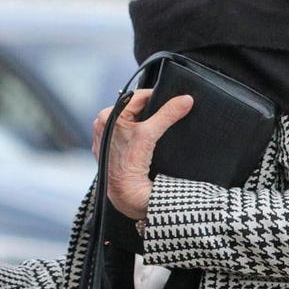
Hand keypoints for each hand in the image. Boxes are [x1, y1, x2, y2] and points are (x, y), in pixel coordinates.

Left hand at [94, 90, 193, 219]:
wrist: (124, 193)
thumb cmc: (130, 164)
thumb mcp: (149, 134)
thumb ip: (168, 115)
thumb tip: (186, 100)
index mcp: (107, 116)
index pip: (137, 97)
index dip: (157, 96)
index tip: (173, 97)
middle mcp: (103, 124)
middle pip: (134, 108)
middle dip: (152, 109)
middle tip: (169, 111)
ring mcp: (105, 136)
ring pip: (131, 120)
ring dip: (146, 121)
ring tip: (160, 125)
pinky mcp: (110, 147)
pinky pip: (127, 132)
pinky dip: (139, 132)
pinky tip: (148, 138)